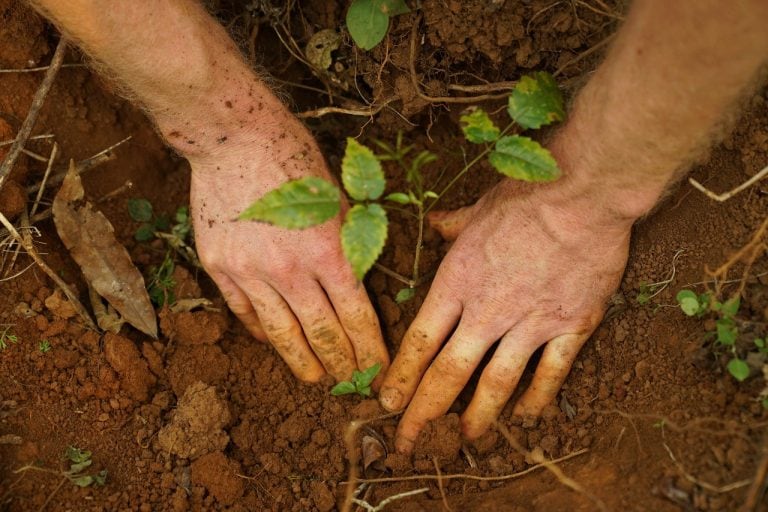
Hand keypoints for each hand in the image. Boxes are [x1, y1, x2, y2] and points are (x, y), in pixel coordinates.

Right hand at [188, 109, 388, 383]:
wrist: (233, 137)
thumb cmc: (293, 157)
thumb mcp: (336, 197)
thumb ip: (345, 243)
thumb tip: (353, 281)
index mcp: (327, 250)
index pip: (356, 315)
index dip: (370, 347)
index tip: (378, 368)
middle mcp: (289, 269)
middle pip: (321, 332)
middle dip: (341, 363)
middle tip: (351, 384)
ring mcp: (250, 271)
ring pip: (281, 331)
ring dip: (301, 360)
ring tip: (314, 379)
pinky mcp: (220, 267)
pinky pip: (245, 311)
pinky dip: (261, 330)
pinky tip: (272, 342)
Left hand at [379, 177, 631, 452]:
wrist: (584, 194)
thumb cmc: (526, 196)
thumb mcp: (477, 208)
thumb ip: (453, 226)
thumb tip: (435, 224)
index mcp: (458, 282)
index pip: (420, 341)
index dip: (402, 376)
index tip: (388, 402)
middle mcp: (488, 310)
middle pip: (449, 372)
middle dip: (424, 412)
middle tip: (409, 442)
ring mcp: (530, 322)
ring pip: (496, 382)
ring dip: (478, 415)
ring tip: (464, 439)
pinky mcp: (571, 325)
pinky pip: (551, 372)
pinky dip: (537, 398)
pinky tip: (526, 416)